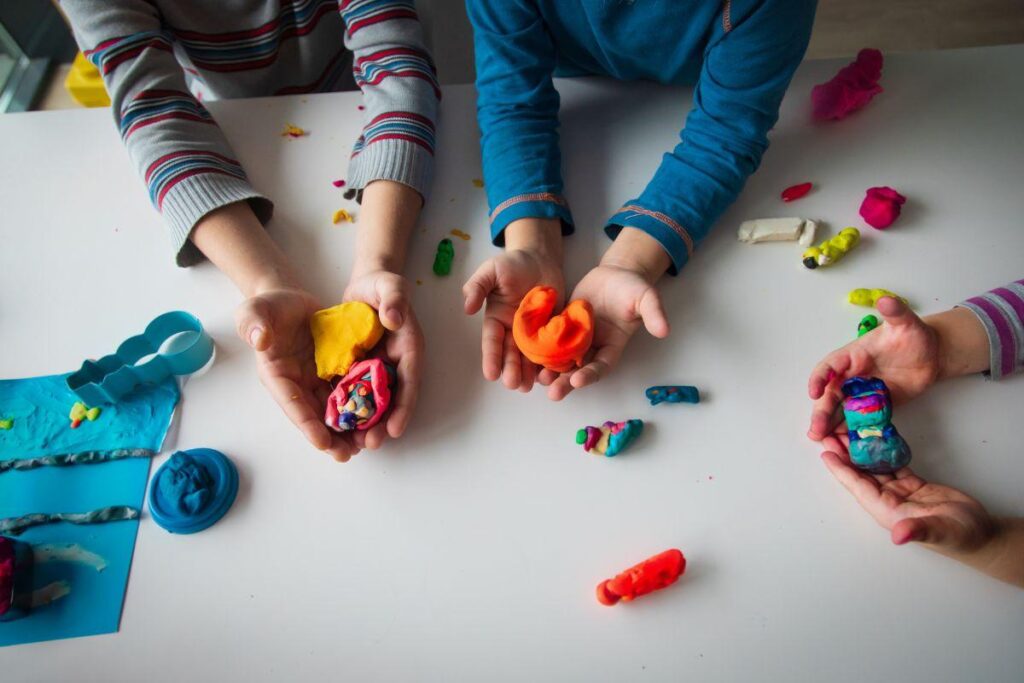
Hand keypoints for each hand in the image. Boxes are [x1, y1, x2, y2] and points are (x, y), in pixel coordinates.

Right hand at [235, 286, 360, 461]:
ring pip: (331, 409)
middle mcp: (296, 384)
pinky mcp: (330, 372)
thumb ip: (254, 324)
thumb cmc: (268, 308)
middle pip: (313, 415)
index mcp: (276, 375)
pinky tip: (373, 419)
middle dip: (330, 436)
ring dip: (346, 428)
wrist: (287, 302)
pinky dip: (357, 405)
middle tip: (346, 455)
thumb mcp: (255, 312)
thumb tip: (259, 339)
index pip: (292, 403)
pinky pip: (345, 391)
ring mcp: (314, 380)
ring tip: (363, 445)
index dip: (307, 424)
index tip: (322, 442)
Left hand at [343, 270, 424, 449]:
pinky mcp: (363, 368)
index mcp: (409, 347)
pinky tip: (339, 425)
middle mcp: (398, 362)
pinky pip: (359, 392)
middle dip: (384, 423)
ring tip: (354, 444)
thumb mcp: (389, 285)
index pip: (409, 381)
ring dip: (368, 423)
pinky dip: (352, 408)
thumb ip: (394, 299)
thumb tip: (394, 318)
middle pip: (394, 398)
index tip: (395, 428)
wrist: (365, 286)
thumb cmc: (380, 284)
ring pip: (376, 401)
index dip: (403, 406)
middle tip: (371, 443)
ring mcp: (381, 367)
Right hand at [463, 218, 564, 391]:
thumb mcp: (491, 270)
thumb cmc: (513, 263)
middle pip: (511, 354)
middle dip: (511, 370)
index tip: (490, 374)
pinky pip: (553, 347)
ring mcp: (534, 332)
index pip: (492, 341)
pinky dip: (554, 360)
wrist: (541, 259)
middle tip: (513, 385)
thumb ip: (477, 286)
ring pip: (531, 357)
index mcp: (496, 320)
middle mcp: (514, 330)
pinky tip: (555, 372)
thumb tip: (467, 307)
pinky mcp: (553, 330)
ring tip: (531, 386)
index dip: (491, 358)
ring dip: (530, 372)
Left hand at [542, 263, 668, 400]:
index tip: (577, 381)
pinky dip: (540, 350)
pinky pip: (550, 342)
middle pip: (579, 370)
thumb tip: (665, 330)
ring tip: (538, 379)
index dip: (590, 375)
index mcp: (612, 346)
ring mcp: (577, 338)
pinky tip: (527, 356)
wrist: (615, 274)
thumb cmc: (633, 288)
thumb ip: (654, 313)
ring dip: (551, 371)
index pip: (601, 366)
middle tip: (553, 393)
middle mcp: (594, 347)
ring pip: (562, 360)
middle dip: (566, 383)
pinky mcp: (563, 326)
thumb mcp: (646, 297)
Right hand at [807, 297, 941, 441]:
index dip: (820, 379)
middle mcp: (852, 376)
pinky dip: (850, 431)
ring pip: (840, 410)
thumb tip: (886, 300)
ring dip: (830, 425)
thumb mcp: (907, 323)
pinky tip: (844, 444)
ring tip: (822, 440)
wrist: (932, 355)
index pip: (829, 366)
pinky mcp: (875, 406)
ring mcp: (862, 392)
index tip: (815, 392)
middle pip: (830, 395)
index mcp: (853, 355)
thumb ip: (895, 312)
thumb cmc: (915, 336)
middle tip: (816, 430)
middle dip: (821, 412)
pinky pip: (858, 419)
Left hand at [820, 435, 994, 552]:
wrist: (981, 536)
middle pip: (861, 474)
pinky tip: (877, 437)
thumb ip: (919, 531)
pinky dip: (885, 450)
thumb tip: (899, 536)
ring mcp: (900, 493)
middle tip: (829, 432)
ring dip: (861, 450)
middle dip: (844, 455)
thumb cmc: (961, 537)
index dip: (842, 470)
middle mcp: (889, 501)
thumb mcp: (940, 532)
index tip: (825, 453)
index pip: (859, 487)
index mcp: (888, 511)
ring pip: (875, 467)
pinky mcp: (913, 486)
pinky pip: (894, 464)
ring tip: (847, 430)